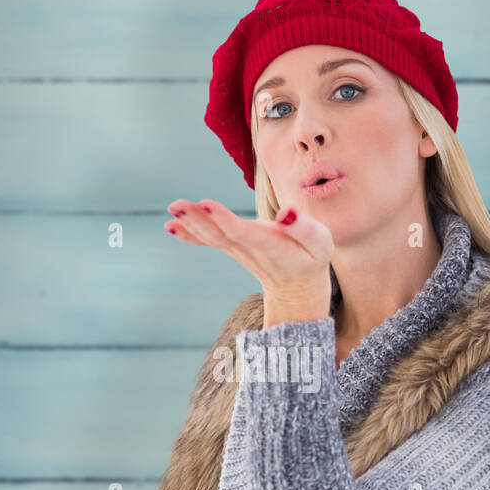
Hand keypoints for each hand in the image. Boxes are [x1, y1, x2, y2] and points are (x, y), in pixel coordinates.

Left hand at [163, 197, 333, 314]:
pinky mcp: (232, 247)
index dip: (225, 219)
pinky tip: (170, 225)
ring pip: (211, 237)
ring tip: (172, 209)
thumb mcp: (319, 242)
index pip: (243, 233)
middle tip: (176, 205)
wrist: (297, 286)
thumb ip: (303, 228)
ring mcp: (237, 250)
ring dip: (189, 223)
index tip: (207, 204)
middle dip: (197, 220)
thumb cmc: (311, 257)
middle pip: (219, 234)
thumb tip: (285, 213)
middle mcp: (248, 249)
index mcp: (270, 246)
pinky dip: (188, 234)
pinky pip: (207, 241)